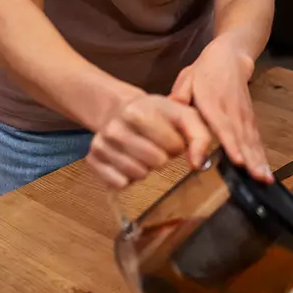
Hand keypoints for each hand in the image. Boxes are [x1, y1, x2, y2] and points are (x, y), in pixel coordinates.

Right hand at [88, 90, 212, 188]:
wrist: (121, 109)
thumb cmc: (157, 114)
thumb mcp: (183, 114)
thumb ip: (199, 136)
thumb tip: (198, 164)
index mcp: (138, 111)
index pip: (173, 146)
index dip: (177, 144)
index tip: (171, 135)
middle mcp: (115, 128)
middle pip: (155, 162)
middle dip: (163, 157)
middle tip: (157, 145)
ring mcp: (101, 144)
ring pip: (137, 174)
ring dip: (146, 168)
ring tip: (143, 152)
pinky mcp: (92, 160)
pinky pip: (119, 184)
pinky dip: (129, 177)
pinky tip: (129, 160)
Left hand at [170, 35, 271, 180]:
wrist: (232, 56)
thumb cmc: (206, 70)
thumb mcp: (188, 78)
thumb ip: (180, 97)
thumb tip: (170, 116)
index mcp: (214, 101)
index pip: (223, 125)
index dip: (230, 143)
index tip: (235, 161)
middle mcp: (232, 110)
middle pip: (242, 136)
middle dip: (250, 159)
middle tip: (257, 179)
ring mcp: (244, 115)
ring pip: (252, 140)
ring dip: (259, 160)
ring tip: (264, 179)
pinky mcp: (250, 119)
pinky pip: (256, 139)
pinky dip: (261, 156)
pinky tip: (264, 172)